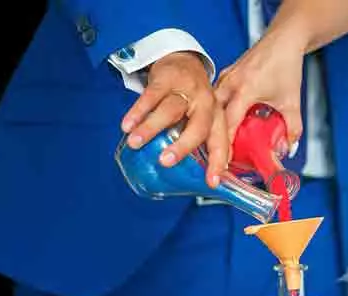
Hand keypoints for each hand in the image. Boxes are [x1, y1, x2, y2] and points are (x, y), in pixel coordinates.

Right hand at [121, 51, 228, 187]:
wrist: (183, 61)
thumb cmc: (193, 100)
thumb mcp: (203, 119)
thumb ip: (200, 144)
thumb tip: (196, 178)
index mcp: (217, 118)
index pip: (220, 143)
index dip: (217, 163)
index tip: (212, 182)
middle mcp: (206, 104)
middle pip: (198, 127)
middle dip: (182, 146)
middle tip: (165, 161)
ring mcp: (187, 91)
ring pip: (169, 111)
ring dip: (150, 128)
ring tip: (135, 144)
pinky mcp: (166, 80)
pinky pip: (151, 97)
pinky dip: (137, 112)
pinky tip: (127, 125)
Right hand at [214, 30, 306, 148]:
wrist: (284, 39)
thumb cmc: (285, 65)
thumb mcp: (292, 101)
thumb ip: (292, 128)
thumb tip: (287, 148)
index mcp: (245, 88)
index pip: (229, 123)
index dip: (226, 144)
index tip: (225, 162)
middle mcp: (230, 82)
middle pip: (213, 116)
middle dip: (213, 137)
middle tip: (215, 157)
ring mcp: (225, 77)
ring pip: (210, 106)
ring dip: (212, 124)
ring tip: (214, 144)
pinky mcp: (225, 76)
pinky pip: (214, 98)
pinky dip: (215, 112)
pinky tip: (219, 124)